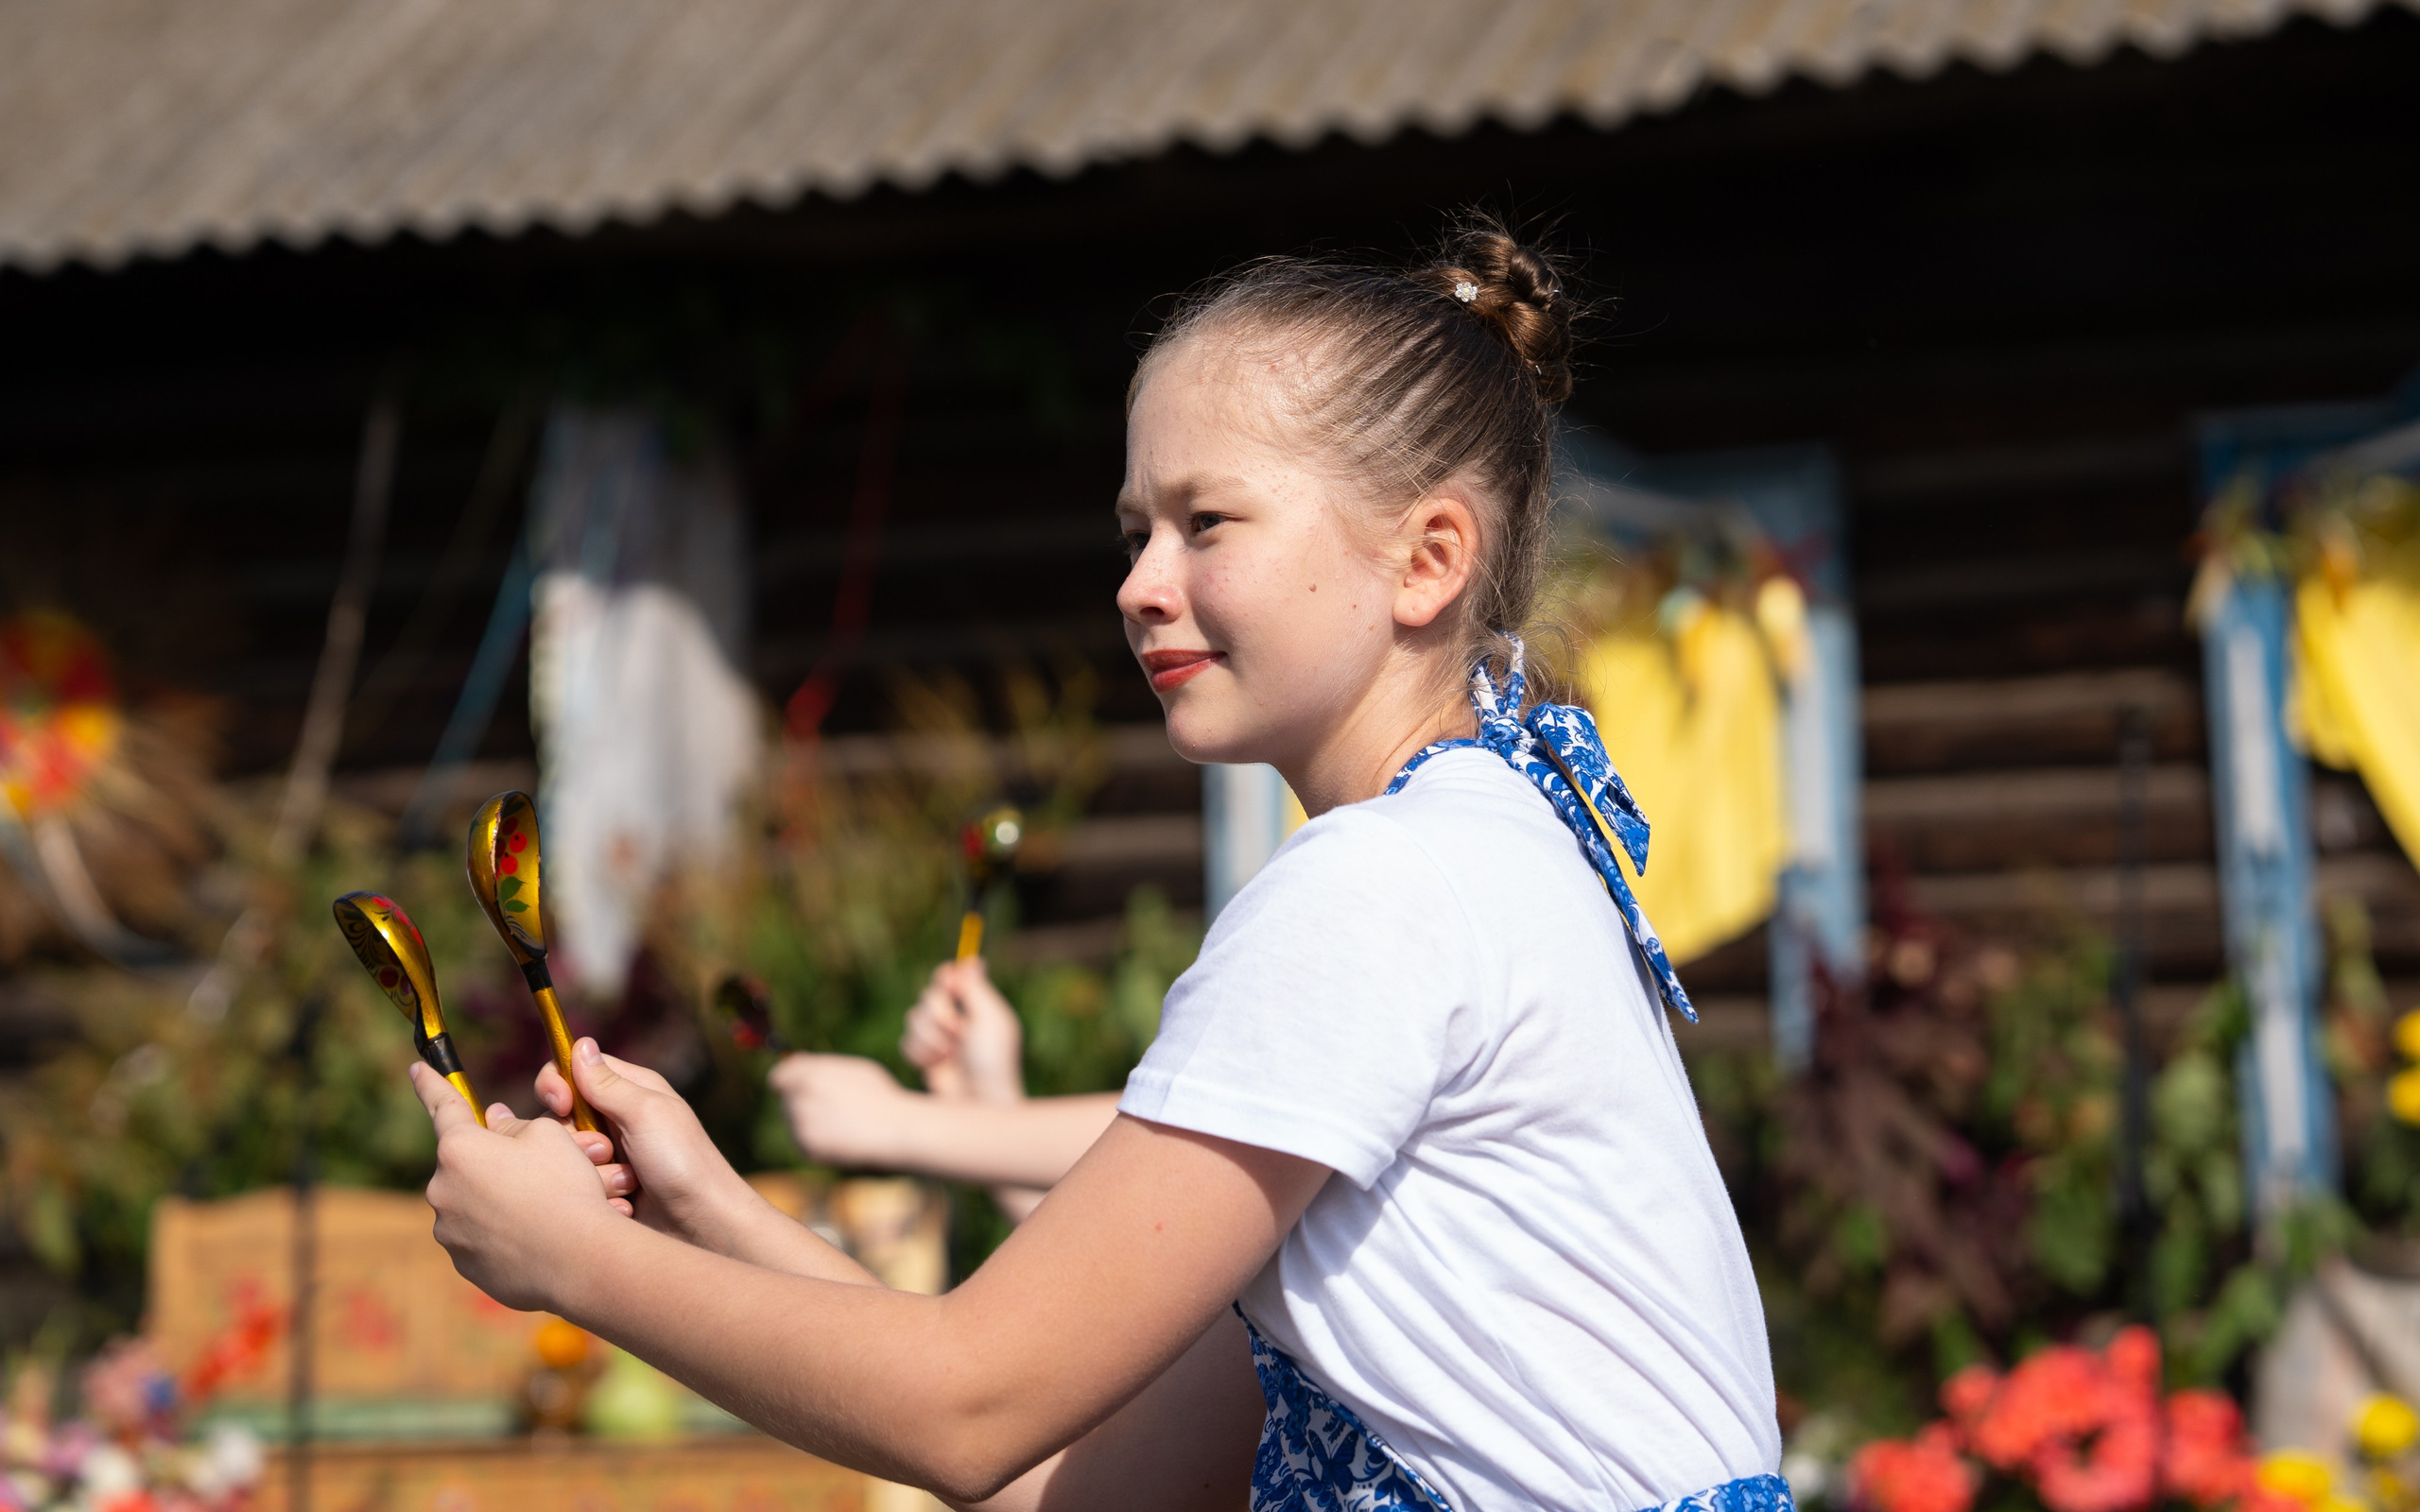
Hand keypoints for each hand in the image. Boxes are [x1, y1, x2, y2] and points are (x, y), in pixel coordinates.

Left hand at [413, 1062, 620, 1313]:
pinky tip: (539, 1237)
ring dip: (501, 1199)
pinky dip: (505, 1234)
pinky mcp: (465, 1265)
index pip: (443, 1105)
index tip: (417, 1067)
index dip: (431, 1083)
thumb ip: (515, 1126)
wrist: (579, 1260)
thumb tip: (495, 1125)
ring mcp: (450, 1232)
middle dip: (494, 1160)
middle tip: (538, 1166)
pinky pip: (482, 1238)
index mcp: (460, 1149)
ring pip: (474, 1202)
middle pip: (466, 1163)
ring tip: (546, 1208)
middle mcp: (443, 1190)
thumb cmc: (565, 1187)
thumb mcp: (549, 1136)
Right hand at [537, 1039, 760, 1253]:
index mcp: (630, 1090)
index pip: (573, 1071)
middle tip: (606, 1151)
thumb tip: (580, 1043)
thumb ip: (608, 1083)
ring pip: (565, 1155)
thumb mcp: (647, 1113)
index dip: (557, 1084)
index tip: (560, 1104)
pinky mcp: (605, 1187)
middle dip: (574, 1138)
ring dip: (591, 1169)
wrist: (703, 1226)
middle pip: (560, 1117)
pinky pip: (576, 1185)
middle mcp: (616, 1119)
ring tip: (626, 1183)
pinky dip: (596, 1193)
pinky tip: (623, 1204)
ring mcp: (609, 1155)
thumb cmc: (684, 1162)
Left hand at [766, 1053, 921, 1167]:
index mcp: (810, 1075)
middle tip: (830, 1106)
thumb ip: (821, 1065)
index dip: (786, 1081)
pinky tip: (840, 1137)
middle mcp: (801, 1098)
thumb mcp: (854, 1069)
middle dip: (801, 1101)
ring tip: (841, 1122)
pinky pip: (802, 1142)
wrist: (893, 1130)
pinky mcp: (808, 1148)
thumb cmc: (879, 1096)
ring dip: (809, 1120)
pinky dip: (815, 1139)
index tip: (795, 1086)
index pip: (778, 1077)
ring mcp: (802, 1125)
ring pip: (793, 1121)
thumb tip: (796, 1061)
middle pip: (786, 1099)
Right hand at [901, 958, 1024, 1103]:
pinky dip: (919, 1053)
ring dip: (929, 1037)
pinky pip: (906, 1042)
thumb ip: (976, 990)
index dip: (945, 978)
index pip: (952, 977)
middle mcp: (957, 1017)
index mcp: (977, 1004)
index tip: (947, 984)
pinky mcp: (924, 1056)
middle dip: (938, 1014)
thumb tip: (972, 960)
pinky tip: (935, 1065)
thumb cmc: (991, 1061)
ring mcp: (938, 1037)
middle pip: (928, 996)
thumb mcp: (989, 1020)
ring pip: (912, 1018)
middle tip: (956, 1032)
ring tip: (947, 1054)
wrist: (977, 1100)